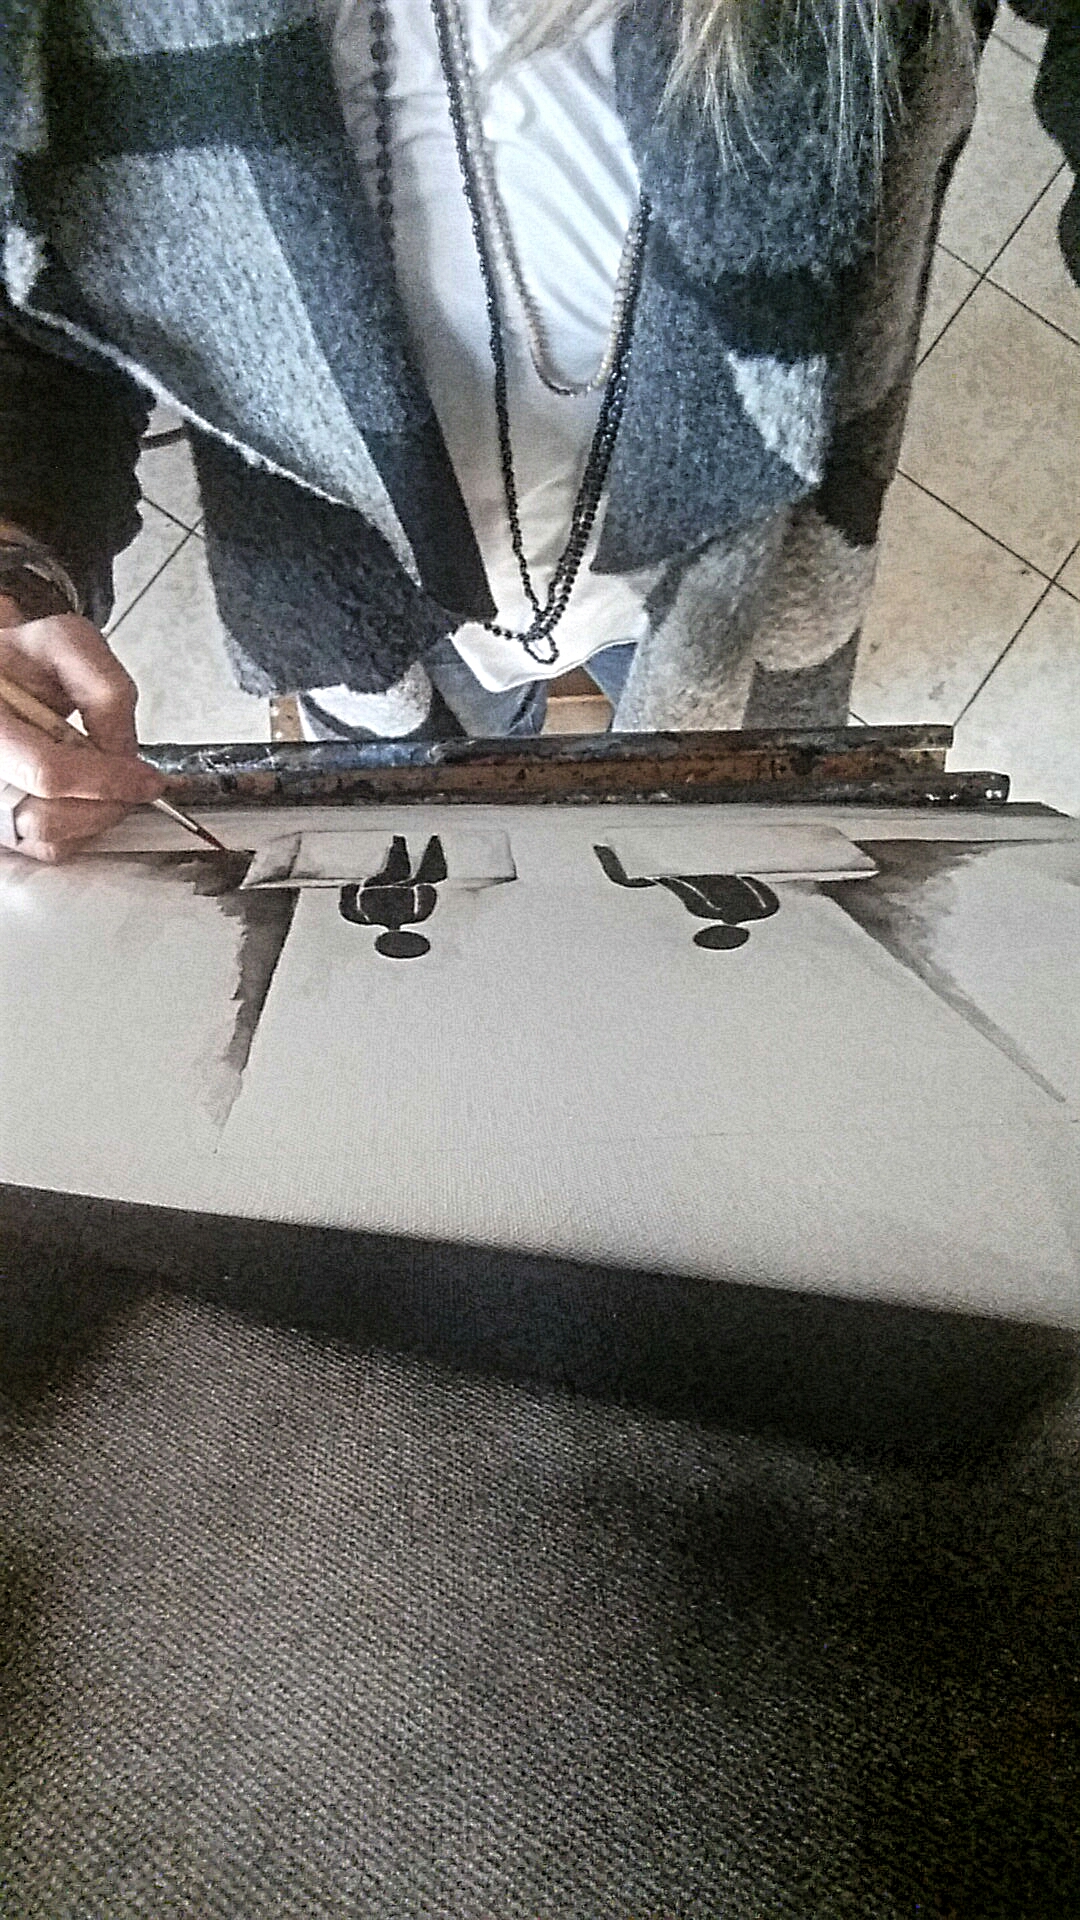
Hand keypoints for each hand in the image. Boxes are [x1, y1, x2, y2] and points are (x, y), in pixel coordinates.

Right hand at [0, 593, 166, 861]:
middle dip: (107, 804)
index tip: (147, 780)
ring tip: (104, 781)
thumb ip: (104, 688)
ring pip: (49, 843)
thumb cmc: (22, 660)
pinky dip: (80, 829)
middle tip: (132, 781)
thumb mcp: (64, 644)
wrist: (2, 679)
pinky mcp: (1, 829)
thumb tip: (124, 750)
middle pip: (48, 820)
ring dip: (96, 818)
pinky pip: (46, 849)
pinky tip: (87, 796)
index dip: (108, 781)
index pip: (48, 773)